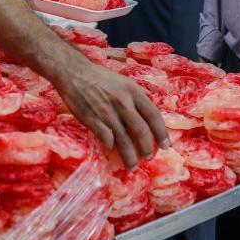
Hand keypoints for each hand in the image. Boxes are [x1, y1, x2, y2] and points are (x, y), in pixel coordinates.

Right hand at [53, 61, 169, 167]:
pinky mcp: (92, 119)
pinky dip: (111, 147)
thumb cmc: (100, 78)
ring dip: (130, 156)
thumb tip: (150, 113)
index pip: (154, 115)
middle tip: (148, 157)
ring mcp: (107, 112)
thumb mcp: (124, 82)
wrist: (74, 73)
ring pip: (124, 140)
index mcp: (133, 92)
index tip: (166, 145)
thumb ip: (137, 97)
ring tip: (132, 165)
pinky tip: (112, 150)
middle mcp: (123, 102)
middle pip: (141, 131)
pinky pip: (106, 138)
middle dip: (147, 148)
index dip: (162, 133)